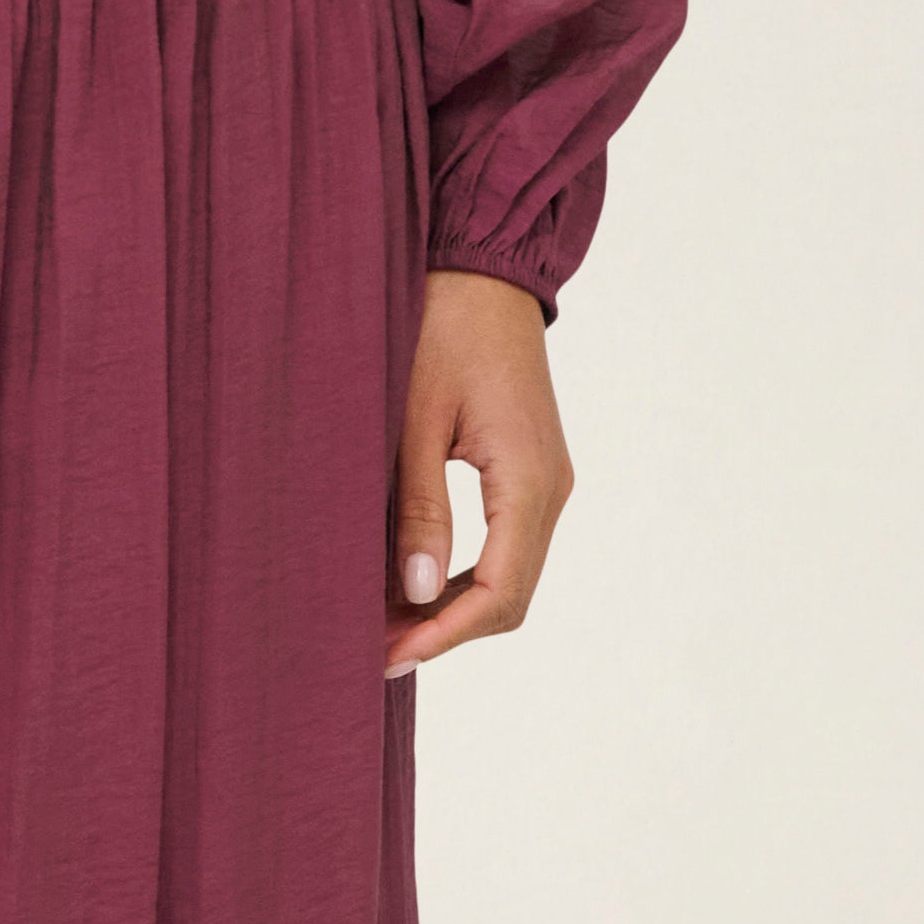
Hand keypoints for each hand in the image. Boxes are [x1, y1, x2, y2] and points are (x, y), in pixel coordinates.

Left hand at [385, 270, 573, 675]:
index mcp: (529, 478)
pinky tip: (407, 580)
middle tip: (372, 649)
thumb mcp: (414, 419)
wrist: (483, 267)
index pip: (499, 592)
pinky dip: (459, 574)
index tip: (388, 656)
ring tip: (380, 622)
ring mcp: (545, 481)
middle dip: (443, 631)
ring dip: (448, 607)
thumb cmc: (441, 326)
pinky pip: (504, 546)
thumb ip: (418, 507)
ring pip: (507, 576)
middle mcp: (550, 488)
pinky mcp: (530, 472)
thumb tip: (416, 590)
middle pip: (508, 597)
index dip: (444, 634)